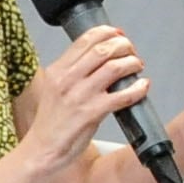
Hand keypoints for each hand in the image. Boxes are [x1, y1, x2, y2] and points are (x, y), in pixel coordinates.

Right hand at [14, 26, 150, 168]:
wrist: (41, 149)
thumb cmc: (52, 122)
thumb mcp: (56, 88)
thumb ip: (75, 72)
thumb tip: (103, 56)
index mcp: (57, 70)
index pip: (85, 40)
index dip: (107, 33)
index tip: (119, 35)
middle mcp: (66, 79)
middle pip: (102, 50)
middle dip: (124, 46)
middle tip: (132, 52)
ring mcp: (79, 96)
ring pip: (114, 68)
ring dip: (132, 63)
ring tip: (138, 66)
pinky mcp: (90, 113)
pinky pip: (122, 95)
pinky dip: (138, 88)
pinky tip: (142, 87)